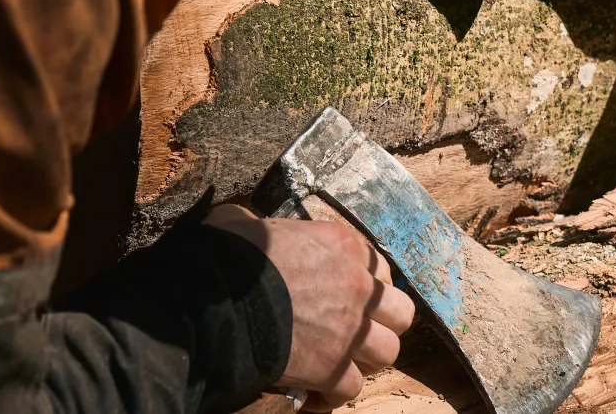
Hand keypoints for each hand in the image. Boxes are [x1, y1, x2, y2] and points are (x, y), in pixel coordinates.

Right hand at [206, 205, 414, 410]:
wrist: (215, 300)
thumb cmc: (228, 257)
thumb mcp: (246, 222)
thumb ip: (256, 223)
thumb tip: (239, 221)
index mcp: (342, 246)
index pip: (380, 267)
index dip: (367, 286)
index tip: (346, 297)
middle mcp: (357, 286)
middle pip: (400, 312)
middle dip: (383, 324)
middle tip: (357, 331)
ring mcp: (350, 330)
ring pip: (387, 351)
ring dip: (365, 360)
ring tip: (342, 362)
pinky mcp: (332, 368)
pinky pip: (351, 389)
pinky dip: (334, 394)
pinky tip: (315, 392)